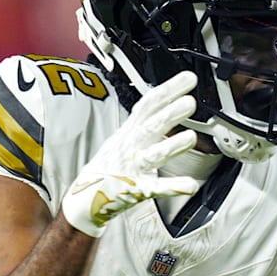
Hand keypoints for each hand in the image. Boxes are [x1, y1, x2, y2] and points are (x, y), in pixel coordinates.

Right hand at [61, 71, 200, 236]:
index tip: (188, 79)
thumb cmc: (111, 163)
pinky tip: (189, 185)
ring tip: (190, 138)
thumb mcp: (125, 134)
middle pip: (150, 126)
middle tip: (190, 102)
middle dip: (170, 113)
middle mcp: (131, 146)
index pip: (149, 105)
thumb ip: (147, 118)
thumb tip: (170, 98)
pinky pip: (156, 188)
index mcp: (130, 130)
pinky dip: (172, 187)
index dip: (168, 90)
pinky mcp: (135, 190)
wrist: (86, 197)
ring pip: (153, 155)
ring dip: (171, 145)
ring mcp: (132, 168)